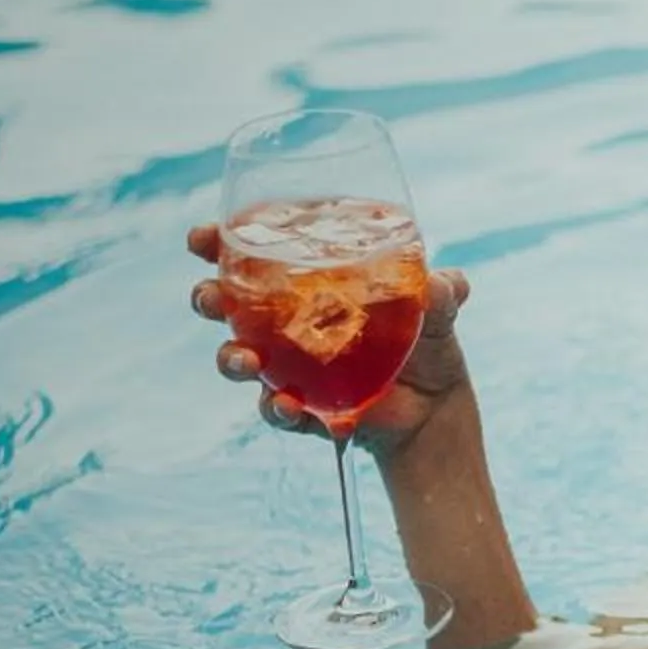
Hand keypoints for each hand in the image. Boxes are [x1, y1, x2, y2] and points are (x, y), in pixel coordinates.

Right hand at [187, 222, 472, 451]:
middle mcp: (285, 320)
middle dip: (207, 297)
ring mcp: (287, 364)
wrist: (436, 405)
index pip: (253, 253)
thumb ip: (444, 293)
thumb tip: (446, 284)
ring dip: (232, 359)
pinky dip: (281, 410)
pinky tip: (295, 408)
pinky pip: (277, 408)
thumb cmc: (427, 341)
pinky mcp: (301, 405)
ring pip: (238, 358)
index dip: (219, 243)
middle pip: (226, 302)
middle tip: (210, 298)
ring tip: (248, 361)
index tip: (201, 239)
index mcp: (308, 281)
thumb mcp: (438, 311)